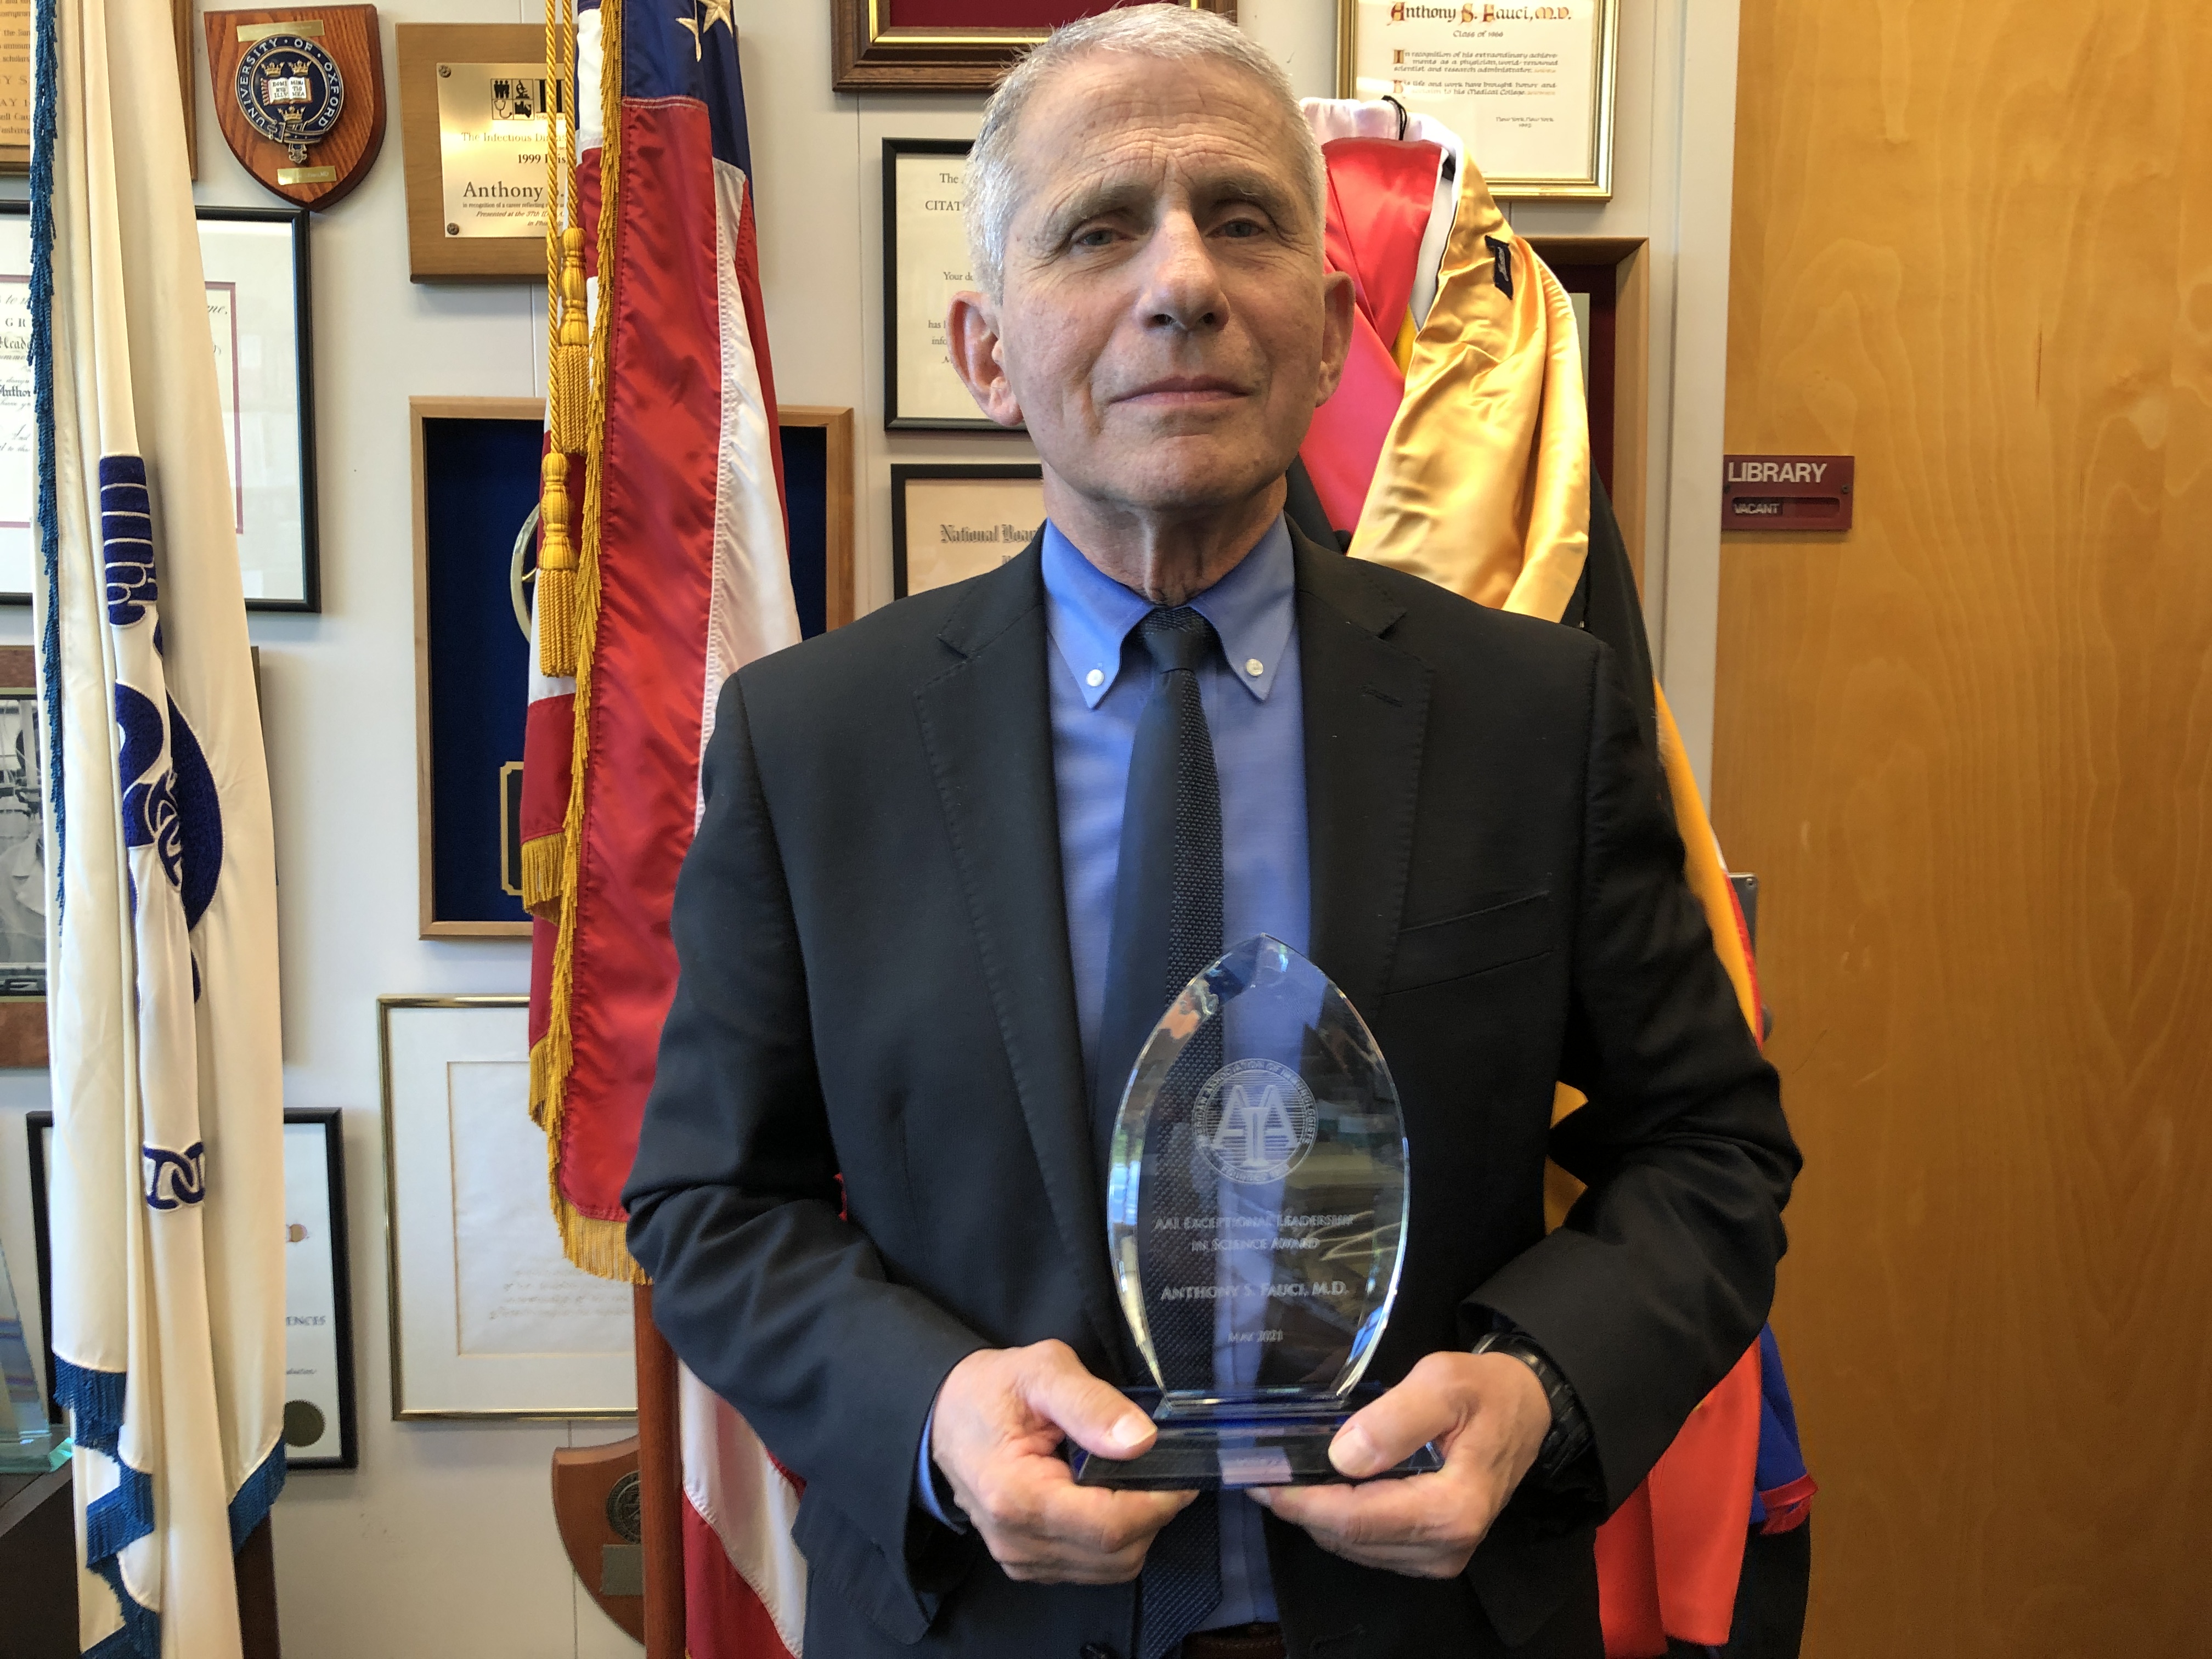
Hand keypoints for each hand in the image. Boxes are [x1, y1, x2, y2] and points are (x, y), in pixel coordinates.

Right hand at [929, 1339, 1196, 1582]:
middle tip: (1164, 1469)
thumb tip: (1141, 1440)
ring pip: (1110, 1568)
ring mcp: (1020, 1559)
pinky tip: (1108, 1498)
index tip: (1182, 1472)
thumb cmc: (991, 1390)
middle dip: (1152, 1514)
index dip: (1158, 1503)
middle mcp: (1017, 1541)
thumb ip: (1092, 1403)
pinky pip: (1092, 1568)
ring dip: (1137, 1529)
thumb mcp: (1042, 1370)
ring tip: (1136, 1480)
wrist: (944, 1415)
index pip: (1109, 1526)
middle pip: (1116, 1554)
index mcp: (1016, 1496)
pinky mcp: (1028, 1564)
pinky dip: (1115, 1540)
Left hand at [1251, 1350, 1551, 1577]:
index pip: (1357, 1519)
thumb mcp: (1442, 1381)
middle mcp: (1448, 1546)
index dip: (1302, 1502)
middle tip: (1261, 1474)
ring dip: (1318, 1517)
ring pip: (1357, 1547)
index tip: (1259, 1480)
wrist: (1525, 1408)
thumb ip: (1394, 1419)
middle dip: (1301, 1509)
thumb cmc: (1484, 1390)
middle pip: (1351, 1538)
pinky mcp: (1436, 1552)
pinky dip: (1343, 1522)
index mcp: (1453, 1509)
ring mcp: (1443, 1555)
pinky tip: (1327, 1490)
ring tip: (1286, 1478)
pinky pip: (1373, 1546)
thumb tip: (1342, 1457)